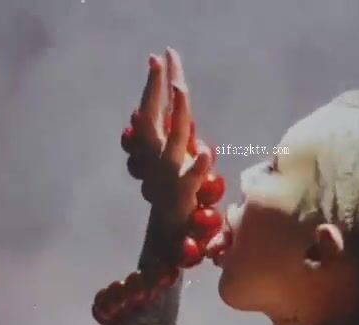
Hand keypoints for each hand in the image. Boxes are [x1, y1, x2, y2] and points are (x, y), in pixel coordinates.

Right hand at [129, 48, 212, 243]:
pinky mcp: (184, 195)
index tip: (160, 54)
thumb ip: (179, 130)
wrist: (171, 235)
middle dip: (156, 88)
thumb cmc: (178, 195)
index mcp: (156, 147)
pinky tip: (204, 151)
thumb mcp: (178, 158)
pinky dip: (197, 166)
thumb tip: (182, 101)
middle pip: (154, 117)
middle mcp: (157, 159)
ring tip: (180, 87)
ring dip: (177, 113)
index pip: (154, 109)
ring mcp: (169, 175)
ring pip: (172, 140)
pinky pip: (191, 179)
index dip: (156, 83)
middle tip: (159, 59)